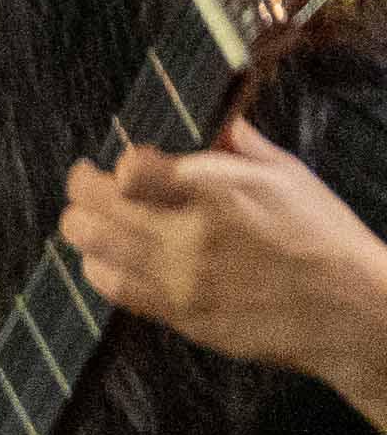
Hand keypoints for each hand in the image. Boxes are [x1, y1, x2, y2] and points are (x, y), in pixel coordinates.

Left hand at [65, 123, 386, 403]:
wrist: (352, 310)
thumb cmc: (324, 237)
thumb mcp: (289, 176)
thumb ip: (238, 147)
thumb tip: (214, 119)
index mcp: (218, 192)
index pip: (130, 171)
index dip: (118, 164)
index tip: (121, 162)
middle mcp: (189, 235)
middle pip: (96, 206)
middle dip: (83, 188)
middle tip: (86, 182)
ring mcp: (179, 279)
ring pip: (91, 246)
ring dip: (82, 225)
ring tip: (88, 216)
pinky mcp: (179, 314)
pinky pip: (112, 287)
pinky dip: (97, 266)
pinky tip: (104, 256)